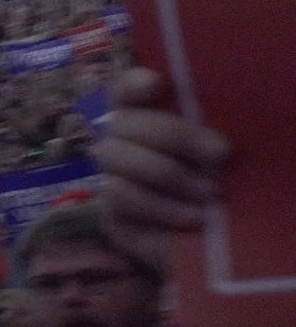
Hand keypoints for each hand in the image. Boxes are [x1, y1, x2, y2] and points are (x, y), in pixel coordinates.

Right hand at [89, 67, 225, 268]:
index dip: (134, 83)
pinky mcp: (107, 206)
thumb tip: (218, 133)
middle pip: (125, 122)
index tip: (157, 84)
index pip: (125, 89)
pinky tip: (193, 216)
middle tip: (220, 154)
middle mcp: (119, 138)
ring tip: (209, 192)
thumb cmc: (215, 186)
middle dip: (175, 135)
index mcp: (146, 114)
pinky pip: (121, 197)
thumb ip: (208, 139)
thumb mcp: (216, 158)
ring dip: (170, 175)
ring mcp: (109, 172)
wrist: (204, 243)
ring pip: (118, 158)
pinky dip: (162, 206)